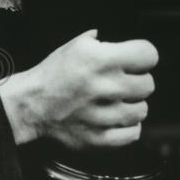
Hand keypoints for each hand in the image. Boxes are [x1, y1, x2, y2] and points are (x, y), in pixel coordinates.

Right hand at [0, 29, 157, 148]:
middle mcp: (106, 86)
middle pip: (148, 84)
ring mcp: (104, 115)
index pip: (149, 55)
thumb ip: (99, 41)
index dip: (142, 56)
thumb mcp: (73, 46)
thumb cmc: (51, 75)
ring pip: (143, 110)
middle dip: (135, 81)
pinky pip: (133, 133)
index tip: (135, 61)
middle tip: (119, 83)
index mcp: (100, 59)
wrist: (30, 105)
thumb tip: (116, 41)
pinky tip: (114, 119)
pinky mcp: (100, 138)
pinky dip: (126, 127)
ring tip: (114, 102)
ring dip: (131, 106)